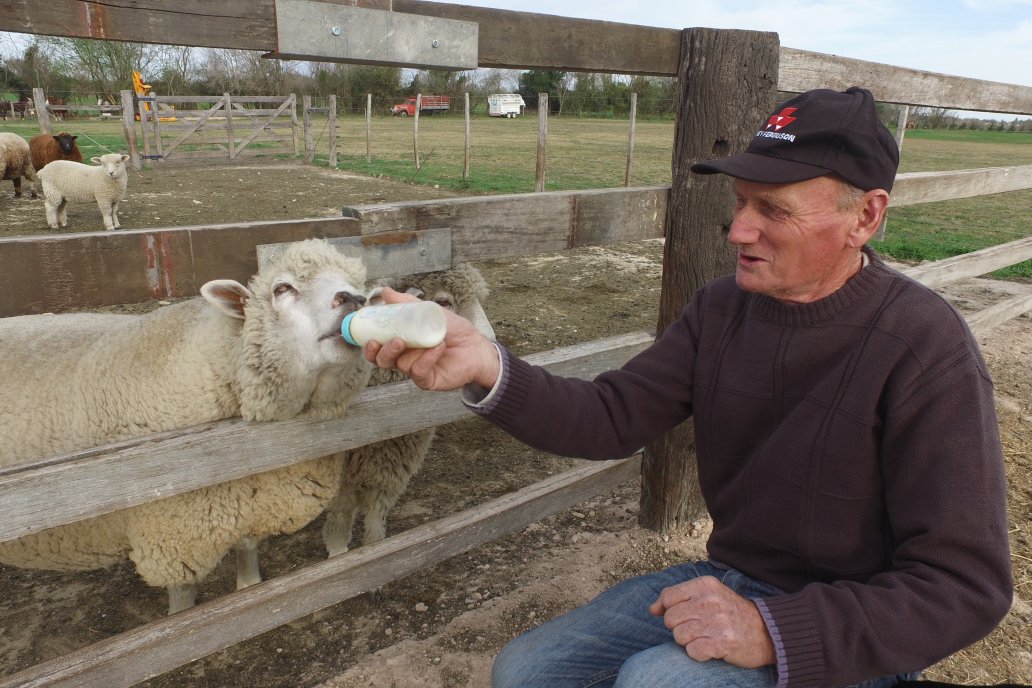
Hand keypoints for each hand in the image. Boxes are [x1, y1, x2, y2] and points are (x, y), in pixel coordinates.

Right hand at [365, 287, 499, 391]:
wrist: (476, 345)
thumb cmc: (453, 330)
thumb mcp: (428, 311)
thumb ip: (406, 303)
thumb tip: (385, 291)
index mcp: (401, 343)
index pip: (377, 348)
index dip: (370, 346)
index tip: (370, 338)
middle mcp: (405, 358)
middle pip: (382, 361)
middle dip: (384, 352)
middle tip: (396, 341)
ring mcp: (415, 370)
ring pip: (400, 365)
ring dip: (413, 351)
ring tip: (426, 341)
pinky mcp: (427, 380)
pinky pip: (418, 372)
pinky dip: (427, 358)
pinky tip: (438, 348)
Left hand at [649, 576, 774, 668]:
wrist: (767, 632)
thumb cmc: (732, 613)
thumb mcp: (708, 594)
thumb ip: (679, 598)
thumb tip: (652, 609)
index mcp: (706, 585)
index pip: (668, 597)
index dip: (668, 610)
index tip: (680, 616)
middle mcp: (711, 600)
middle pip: (670, 619)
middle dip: (679, 628)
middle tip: (698, 628)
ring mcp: (717, 622)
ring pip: (679, 636)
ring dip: (689, 641)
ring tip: (706, 637)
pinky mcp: (723, 643)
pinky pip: (693, 651)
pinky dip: (698, 653)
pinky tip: (710, 648)